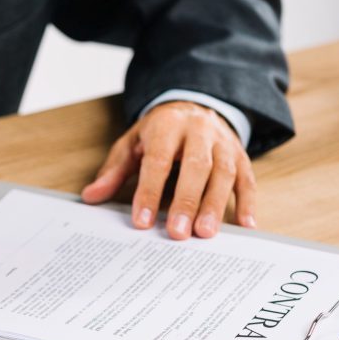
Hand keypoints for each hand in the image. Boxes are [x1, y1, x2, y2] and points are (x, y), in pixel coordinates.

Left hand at [81, 101, 255, 238]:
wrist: (194, 105)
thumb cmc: (158, 133)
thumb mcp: (131, 144)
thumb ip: (113, 171)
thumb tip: (91, 197)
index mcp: (167, 126)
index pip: (158, 160)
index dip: (149, 191)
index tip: (142, 221)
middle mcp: (199, 131)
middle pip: (195, 166)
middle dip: (186, 201)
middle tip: (177, 233)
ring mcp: (223, 143)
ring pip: (223, 173)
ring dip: (215, 205)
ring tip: (204, 234)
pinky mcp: (241, 155)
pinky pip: (248, 179)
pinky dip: (248, 203)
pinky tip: (246, 226)